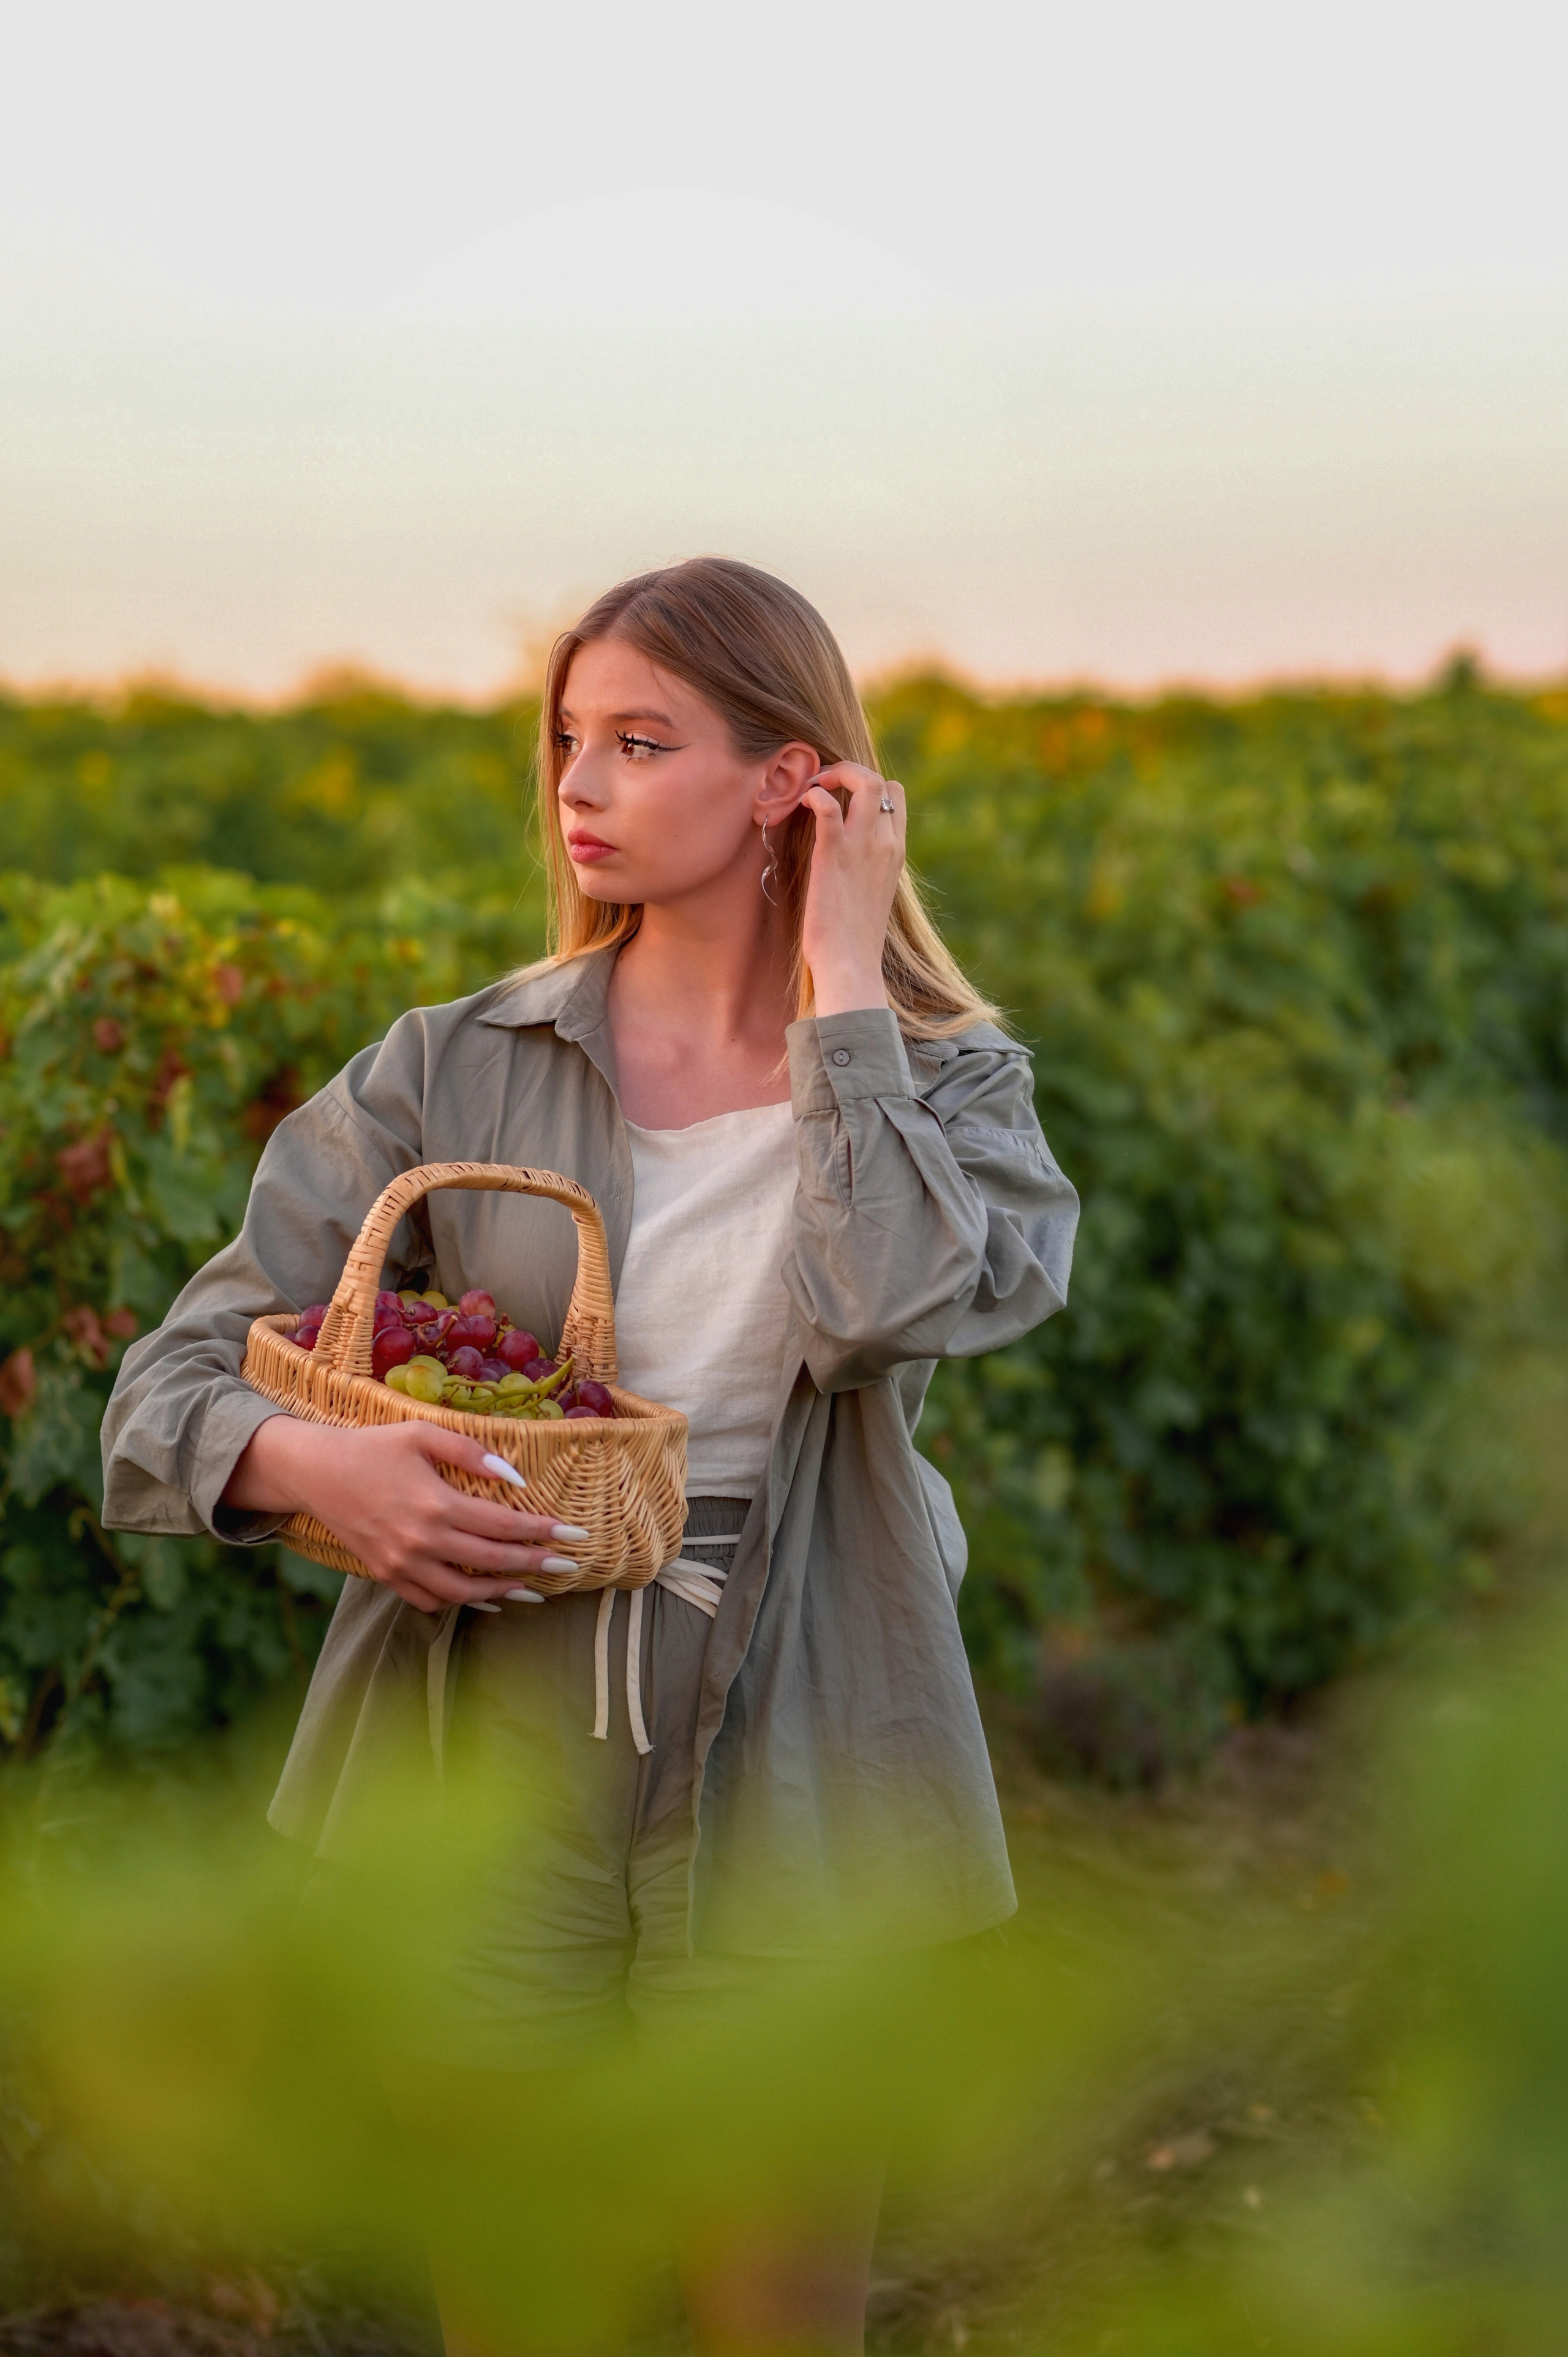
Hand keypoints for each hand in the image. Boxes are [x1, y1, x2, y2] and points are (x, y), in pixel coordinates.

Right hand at [222, 1415, 585, 1612]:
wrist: (316, 1472)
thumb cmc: (373, 1447)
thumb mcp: (423, 1435)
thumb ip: (472, 1453)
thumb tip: (516, 1478)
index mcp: (436, 1504)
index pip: (504, 1526)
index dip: (543, 1531)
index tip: (575, 1534)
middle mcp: (421, 1541)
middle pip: (492, 1562)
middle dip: (536, 1566)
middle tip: (568, 1567)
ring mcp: (402, 1564)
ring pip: (464, 1592)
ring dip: (503, 1592)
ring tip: (533, 1590)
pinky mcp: (386, 1575)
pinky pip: (430, 1600)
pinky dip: (460, 1601)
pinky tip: (483, 1596)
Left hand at [798, 762, 904, 1016]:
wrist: (850, 964)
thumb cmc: (853, 936)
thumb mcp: (870, 892)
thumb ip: (867, 866)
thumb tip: (848, 857)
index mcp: (896, 851)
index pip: (895, 794)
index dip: (867, 784)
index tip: (840, 794)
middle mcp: (886, 842)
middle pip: (881, 780)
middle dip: (849, 771)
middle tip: (821, 783)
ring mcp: (863, 846)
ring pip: (864, 781)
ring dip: (834, 774)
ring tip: (811, 787)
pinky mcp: (834, 854)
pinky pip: (828, 807)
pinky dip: (813, 794)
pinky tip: (800, 803)